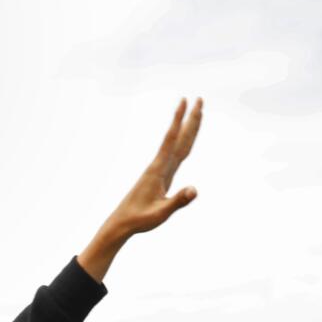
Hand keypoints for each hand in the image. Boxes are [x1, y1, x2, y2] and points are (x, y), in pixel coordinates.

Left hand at [79, 98, 203, 278]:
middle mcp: (160, 165)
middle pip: (179, 137)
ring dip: (188, 128)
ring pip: (178, 144)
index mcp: (159, 170)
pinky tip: (185, 140)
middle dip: (190, 118)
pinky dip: (183, 144)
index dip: (180, 120)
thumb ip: (178, 200)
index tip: (185, 102)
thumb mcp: (161, 213)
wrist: (122, 223)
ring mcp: (161, 170)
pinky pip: (176, 155)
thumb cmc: (140, 219)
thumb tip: (194, 190)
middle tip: (199, 99)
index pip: (172, 140)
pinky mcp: (161, 176)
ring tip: (196, 113)